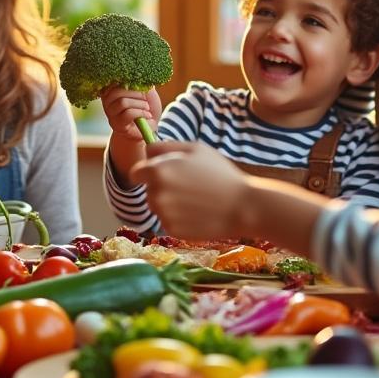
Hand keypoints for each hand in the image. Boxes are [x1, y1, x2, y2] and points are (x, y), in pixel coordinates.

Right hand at [99, 86, 161, 141]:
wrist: (150, 127)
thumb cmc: (146, 107)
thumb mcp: (146, 91)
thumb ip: (141, 81)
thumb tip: (139, 70)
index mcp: (112, 90)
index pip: (113, 81)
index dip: (127, 80)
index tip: (138, 84)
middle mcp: (108, 101)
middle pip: (116, 91)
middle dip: (135, 93)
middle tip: (145, 98)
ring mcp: (111, 114)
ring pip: (123, 102)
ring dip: (140, 104)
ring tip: (147, 108)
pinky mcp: (117, 125)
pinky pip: (128, 114)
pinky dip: (141, 113)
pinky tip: (147, 115)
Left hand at [130, 141, 251, 238]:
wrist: (242, 206)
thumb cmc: (220, 174)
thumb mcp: (195, 149)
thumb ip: (166, 146)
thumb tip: (147, 150)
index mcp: (158, 171)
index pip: (136, 173)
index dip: (146, 173)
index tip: (158, 174)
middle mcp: (156, 193)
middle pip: (149, 191)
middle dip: (161, 188)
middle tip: (188, 187)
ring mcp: (163, 214)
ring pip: (158, 207)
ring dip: (169, 204)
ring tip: (195, 200)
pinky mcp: (172, 230)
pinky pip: (168, 222)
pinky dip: (178, 219)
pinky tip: (197, 213)